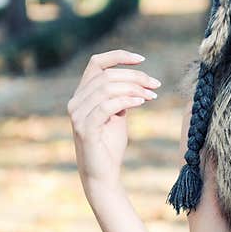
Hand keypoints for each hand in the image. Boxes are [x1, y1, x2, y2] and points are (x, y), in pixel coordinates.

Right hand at [68, 49, 161, 193]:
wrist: (103, 175)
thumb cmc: (110, 145)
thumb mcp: (118, 114)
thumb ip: (121, 96)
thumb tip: (137, 81)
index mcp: (82, 94)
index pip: (96, 63)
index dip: (118, 56)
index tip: (142, 59)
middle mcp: (76, 102)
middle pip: (107, 75)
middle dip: (135, 77)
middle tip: (155, 85)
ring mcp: (77, 115)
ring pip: (107, 88)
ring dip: (134, 88)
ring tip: (151, 95)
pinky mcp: (84, 129)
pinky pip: (107, 106)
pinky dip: (126, 100)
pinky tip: (141, 102)